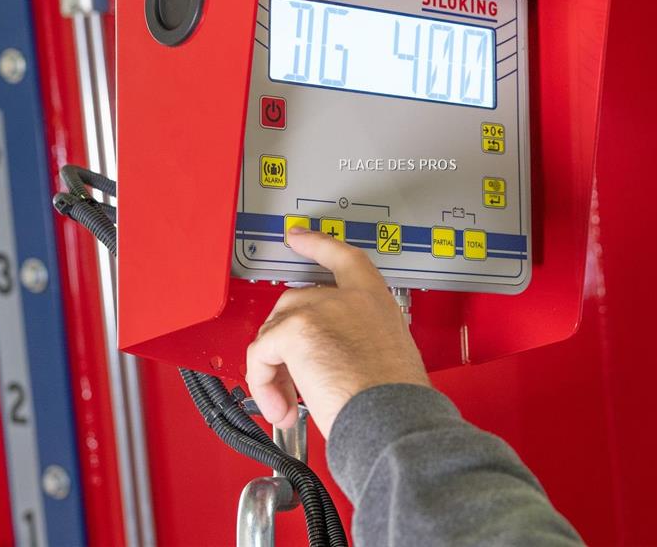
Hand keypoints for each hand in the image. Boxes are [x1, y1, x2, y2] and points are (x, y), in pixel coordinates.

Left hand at [246, 226, 429, 437]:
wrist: (393, 421)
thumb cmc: (395, 403)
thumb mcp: (387, 356)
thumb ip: (358, 341)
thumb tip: (330, 359)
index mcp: (376, 301)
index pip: (343, 258)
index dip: (318, 244)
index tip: (298, 235)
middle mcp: (349, 298)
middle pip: (295, 302)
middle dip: (284, 341)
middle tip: (292, 383)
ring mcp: (321, 309)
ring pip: (274, 329)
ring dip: (274, 371)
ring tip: (289, 405)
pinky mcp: (298, 330)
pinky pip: (261, 353)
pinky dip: (263, 383)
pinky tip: (281, 408)